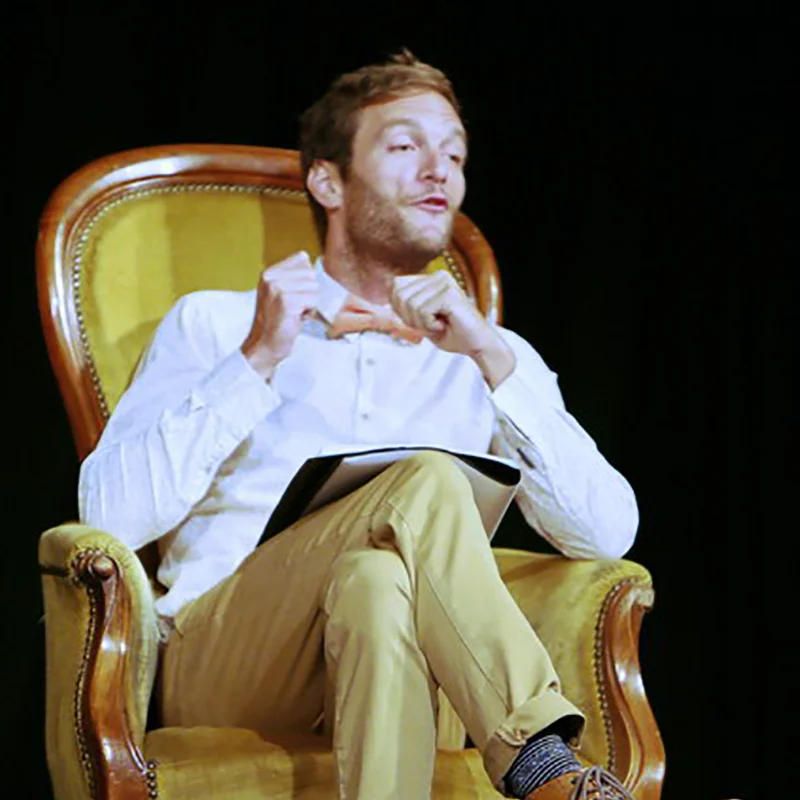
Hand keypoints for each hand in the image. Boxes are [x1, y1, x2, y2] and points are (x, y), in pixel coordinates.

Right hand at [241, 251, 319, 378]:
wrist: (265, 345)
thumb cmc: (277, 321)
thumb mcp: (280, 292)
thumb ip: (292, 276)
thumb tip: (306, 258)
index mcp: (269, 272)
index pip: (302, 259)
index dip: (305, 279)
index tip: (294, 295)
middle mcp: (271, 278)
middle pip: (311, 274)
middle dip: (309, 292)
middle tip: (295, 307)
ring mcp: (277, 289)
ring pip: (314, 288)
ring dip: (310, 303)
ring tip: (295, 313)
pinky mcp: (286, 303)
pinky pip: (313, 300)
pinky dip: (310, 312)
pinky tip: (297, 318)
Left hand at [391, 271, 515, 388]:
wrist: (478, 345)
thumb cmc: (452, 334)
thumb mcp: (421, 320)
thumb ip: (406, 307)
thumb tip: (385, 298)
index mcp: (431, 279)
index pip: (396, 285)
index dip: (399, 308)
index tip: (419, 321)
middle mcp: (438, 276)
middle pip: (399, 294)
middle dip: (409, 317)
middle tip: (429, 325)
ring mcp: (444, 282)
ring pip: (409, 304)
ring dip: (420, 323)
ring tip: (438, 325)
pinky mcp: (448, 293)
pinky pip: (422, 311)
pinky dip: (428, 325)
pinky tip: (444, 325)